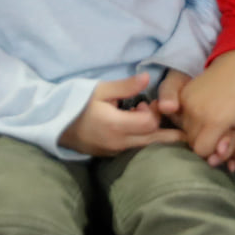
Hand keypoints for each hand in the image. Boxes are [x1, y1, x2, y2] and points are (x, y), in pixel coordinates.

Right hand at [59, 76, 184, 156]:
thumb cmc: (77, 103)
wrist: (54, 123)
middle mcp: (118, 143)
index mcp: (115, 125)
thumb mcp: (100, 89)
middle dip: (167, 132)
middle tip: (179, 127)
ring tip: (156, 124)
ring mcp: (114, 152)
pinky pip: (133, 150)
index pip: (149, 123)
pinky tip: (140, 130)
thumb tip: (147, 78)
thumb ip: (125, 86)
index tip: (146, 103)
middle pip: (153, 141)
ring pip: (144, 148)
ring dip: (153, 136)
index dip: (153, 112)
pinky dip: (141, 141)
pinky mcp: (110, 155)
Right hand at [168, 52, 234, 167]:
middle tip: (223, 129)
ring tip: (214, 119)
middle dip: (207, 142)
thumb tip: (217, 162)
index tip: (226, 139)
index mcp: (215, 120)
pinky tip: (205, 112)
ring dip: (199, 132)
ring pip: (185, 132)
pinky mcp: (182, 95)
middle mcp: (196, 112)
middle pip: (192, 143)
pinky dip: (191, 121)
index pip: (202, 151)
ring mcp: (186, 102)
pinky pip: (180, 119)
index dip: (214, 149)